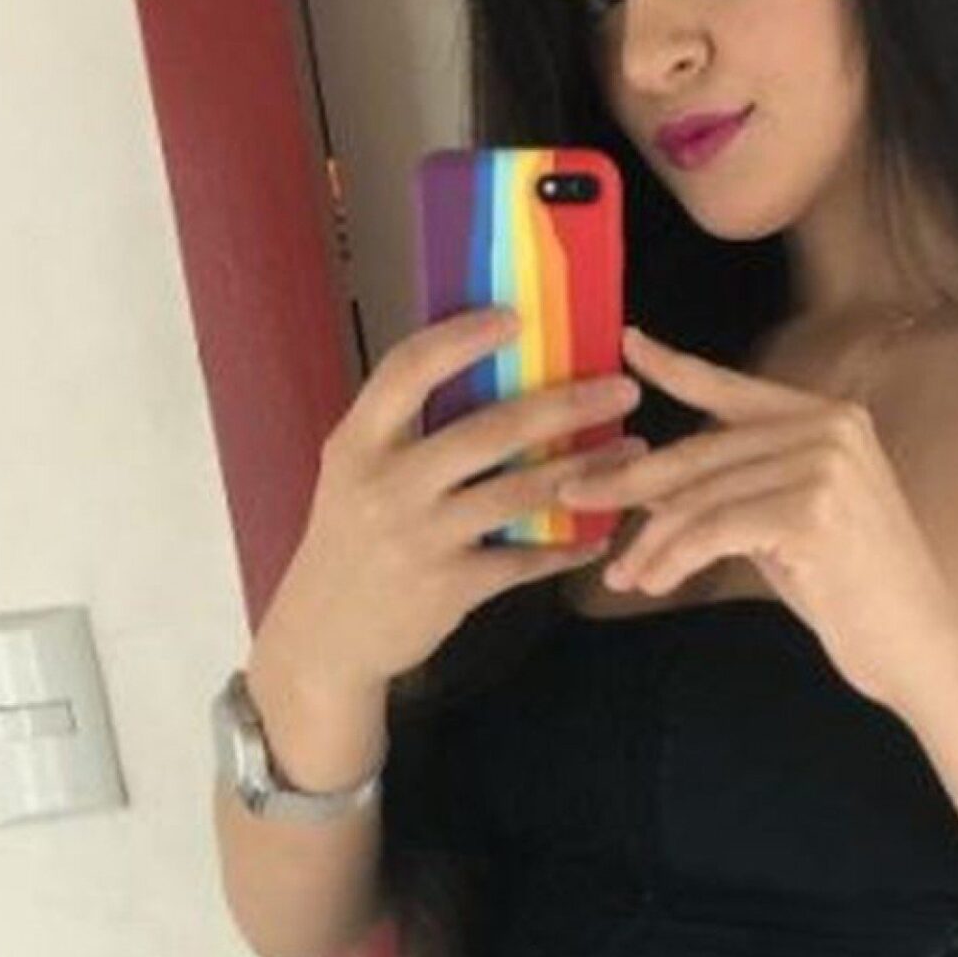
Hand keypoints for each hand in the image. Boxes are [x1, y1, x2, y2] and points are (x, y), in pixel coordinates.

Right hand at [256, 306, 643, 697]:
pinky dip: (570, 543)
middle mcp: (386, 485)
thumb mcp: (354, 476)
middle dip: (567, 405)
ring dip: (588, 469)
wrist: (323, 639)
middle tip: (622, 389)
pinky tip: (603, 531)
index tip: (516, 317)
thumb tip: (490, 371)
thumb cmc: (350, 541)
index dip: (461, 338)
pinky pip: (526, 557)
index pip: (408, 370)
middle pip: (491, 430)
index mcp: (358, 443)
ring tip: (633, 450)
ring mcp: (420, 538)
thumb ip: (405, 432)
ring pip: (522, 491)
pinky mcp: (449, 587)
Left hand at [555, 323, 957, 712]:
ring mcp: (826, 465)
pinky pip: (714, 530)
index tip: (627, 342)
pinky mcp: (813, 511)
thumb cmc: (855, 593)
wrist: (926, 647)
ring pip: (701, 497)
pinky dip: (674, 557)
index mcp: (829, 418)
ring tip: (624, 575)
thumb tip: (656, 484)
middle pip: (702, 450)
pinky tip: (656, 582)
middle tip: (574, 497)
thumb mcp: (792, 523)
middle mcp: (830, 427)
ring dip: (650, 540)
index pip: (733, 389)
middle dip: (631, 481)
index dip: (675, 365)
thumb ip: (743, 487)